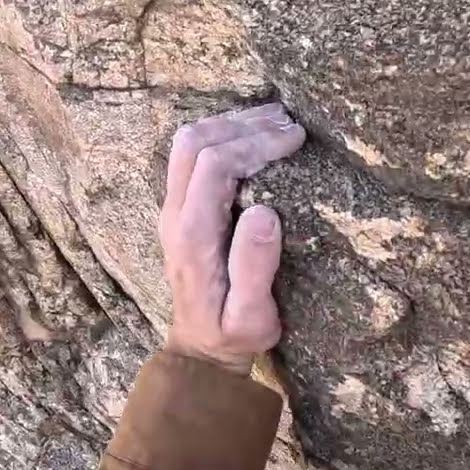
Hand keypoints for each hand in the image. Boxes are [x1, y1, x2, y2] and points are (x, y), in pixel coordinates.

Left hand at [158, 103, 305, 375]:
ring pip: (188, 142)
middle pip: (195, 141)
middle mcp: (175, 214)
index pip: (216, 164)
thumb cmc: (233, 333)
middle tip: (289, 122)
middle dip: (244, 124)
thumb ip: (255, 267)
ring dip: (230, 124)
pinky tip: (253, 134)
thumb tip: (265, 213)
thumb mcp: (251, 316)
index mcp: (193, 234)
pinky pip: (191, 154)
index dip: (256, 143)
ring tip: (275, 120)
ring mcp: (173, 208)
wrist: (201, 349)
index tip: (296, 139)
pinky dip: (222, 134)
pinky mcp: (180, 208)